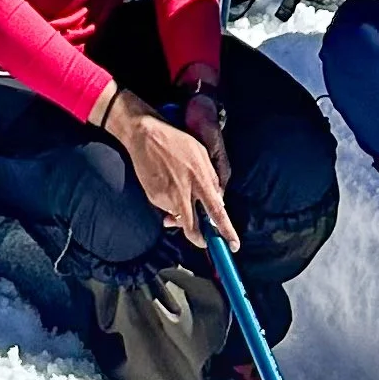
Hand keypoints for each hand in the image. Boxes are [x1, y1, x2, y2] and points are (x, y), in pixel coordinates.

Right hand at [109, 90, 237, 249]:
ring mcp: (167, 197)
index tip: (233, 244)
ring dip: (183, 214)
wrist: (145, 135)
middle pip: (194, 229)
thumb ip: (211, 178)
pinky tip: (167, 185)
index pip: (217, 212)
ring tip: (178, 190)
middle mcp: (185, 192)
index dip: (226, 231)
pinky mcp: (154, 198)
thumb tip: (217, 199)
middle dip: (200, 239)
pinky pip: (167, 208)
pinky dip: (170, 204)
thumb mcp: (201, 153)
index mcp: (200, 180)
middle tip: (204, 238)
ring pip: (180, 218)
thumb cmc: (175, 140)